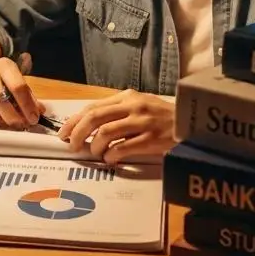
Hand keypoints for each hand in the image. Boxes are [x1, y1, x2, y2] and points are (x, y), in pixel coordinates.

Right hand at [0, 53, 44, 128]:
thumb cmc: (1, 79)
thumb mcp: (16, 80)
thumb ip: (28, 95)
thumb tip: (40, 111)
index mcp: (4, 65)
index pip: (17, 85)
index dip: (26, 105)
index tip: (33, 119)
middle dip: (10, 115)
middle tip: (18, 125)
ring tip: (1, 123)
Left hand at [57, 89, 176, 164]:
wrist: (191, 123)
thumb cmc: (162, 116)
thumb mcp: (139, 105)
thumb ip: (117, 111)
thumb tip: (87, 125)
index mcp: (127, 96)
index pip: (93, 107)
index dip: (74, 121)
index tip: (63, 133)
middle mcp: (133, 106)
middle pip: (94, 117)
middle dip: (77, 133)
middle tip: (72, 146)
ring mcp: (142, 122)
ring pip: (105, 133)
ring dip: (94, 146)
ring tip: (95, 153)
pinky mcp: (151, 138)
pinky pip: (122, 148)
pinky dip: (111, 155)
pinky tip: (110, 159)